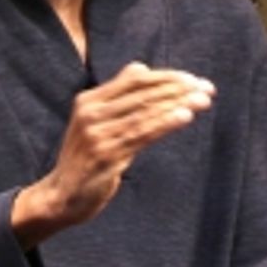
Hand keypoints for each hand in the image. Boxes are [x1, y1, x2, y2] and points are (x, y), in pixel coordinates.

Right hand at [12, 61, 214, 246]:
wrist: (60, 197)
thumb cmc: (85, 159)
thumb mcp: (96, 123)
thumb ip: (118, 98)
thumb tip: (142, 68)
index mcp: (89, 100)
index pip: (134, 79)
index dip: (167, 77)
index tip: (194, 79)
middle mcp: (91, 113)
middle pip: (142, 93)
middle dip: (178, 89)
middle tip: (206, 89)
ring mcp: (97, 134)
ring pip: (145, 112)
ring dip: (177, 104)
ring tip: (203, 100)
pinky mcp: (105, 155)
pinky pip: (141, 134)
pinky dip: (165, 123)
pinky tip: (185, 116)